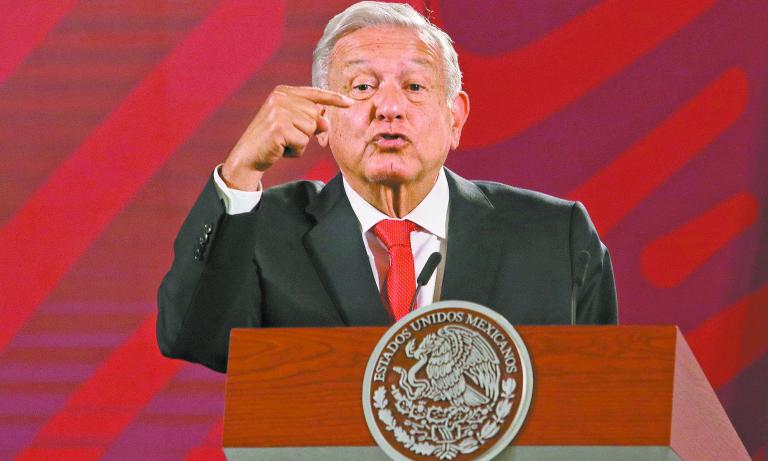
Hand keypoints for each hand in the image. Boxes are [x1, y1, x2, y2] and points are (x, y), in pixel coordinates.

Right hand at [221, 85, 352, 190]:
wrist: (248, 155)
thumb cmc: (272, 141)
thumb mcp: (292, 125)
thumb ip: (309, 119)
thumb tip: (326, 122)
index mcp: (283, 92)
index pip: (314, 93)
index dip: (334, 99)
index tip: (350, 103)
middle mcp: (280, 98)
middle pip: (316, 114)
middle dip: (308, 131)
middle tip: (289, 137)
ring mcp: (279, 112)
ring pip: (311, 129)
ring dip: (301, 142)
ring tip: (284, 142)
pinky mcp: (278, 128)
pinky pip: (303, 142)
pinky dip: (296, 151)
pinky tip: (281, 149)